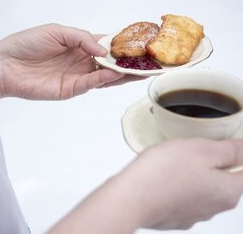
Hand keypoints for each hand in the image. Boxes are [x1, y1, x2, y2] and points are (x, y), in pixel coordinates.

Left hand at [0, 23, 144, 99]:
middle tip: (149, 63)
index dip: (123, 45)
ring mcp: (76, 77)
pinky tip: (112, 74)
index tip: (141, 45)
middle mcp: (81, 62)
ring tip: (141, 71)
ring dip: (122, 75)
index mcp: (79, 46)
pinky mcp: (69, 89)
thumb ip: (82, 38)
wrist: (5, 64)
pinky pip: (89, 84)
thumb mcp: (57, 31)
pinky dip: (101, 80)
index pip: (107, 46)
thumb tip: (103, 49)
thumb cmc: (27, 44)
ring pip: (104, 76)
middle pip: (110, 63)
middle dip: (129, 64)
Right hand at [119, 138, 242, 229]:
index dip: (238, 155)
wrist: (130, 198)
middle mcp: (214, 207)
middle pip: (224, 181)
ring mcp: (193, 215)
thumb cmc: (163, 172)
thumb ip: (230, 149)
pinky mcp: (174, 216)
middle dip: (216, 164)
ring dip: (195, 175)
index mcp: (227, 191)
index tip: (222, 146)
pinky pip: (183, 197)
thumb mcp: (201, 149)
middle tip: (196, 147)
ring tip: (176, 160)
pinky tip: (164, 176)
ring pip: (202, 189)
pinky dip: (178, 186)